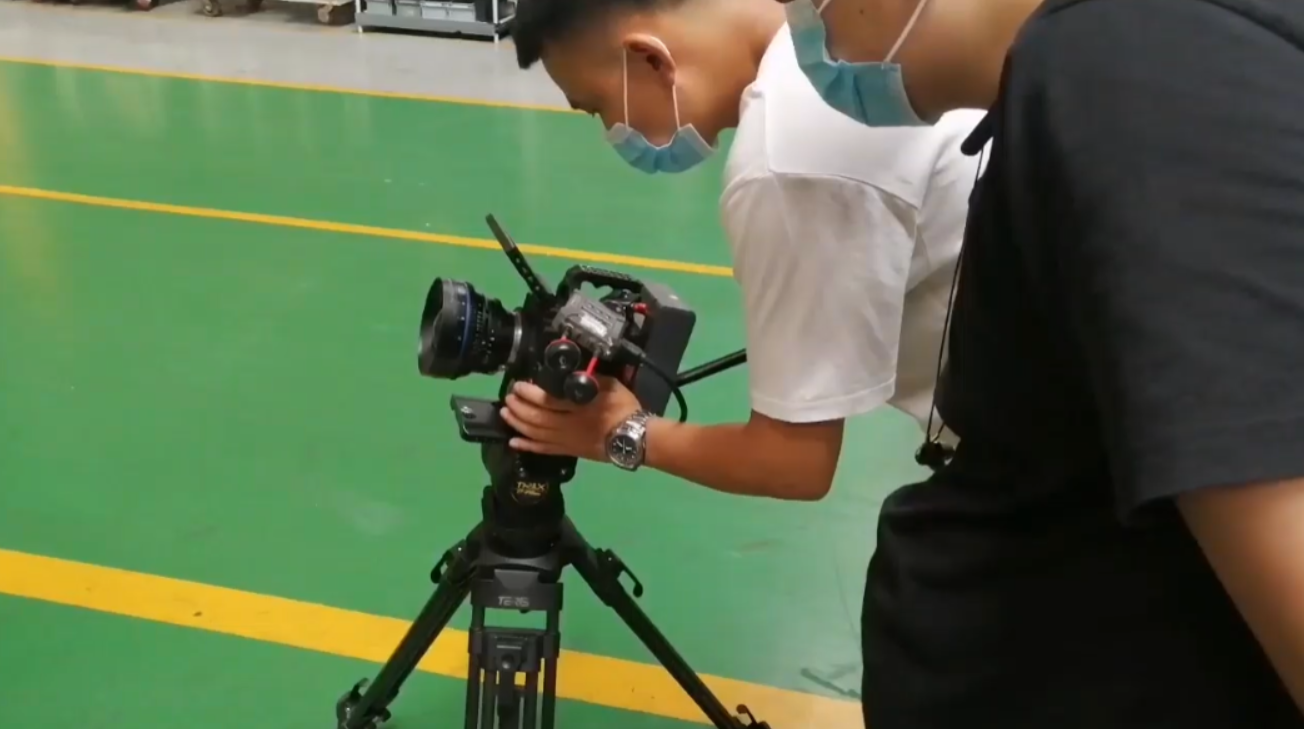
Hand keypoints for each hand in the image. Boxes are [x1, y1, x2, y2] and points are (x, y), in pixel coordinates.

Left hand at [500, 377, 642, 461]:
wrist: (635, 438)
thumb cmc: (624, 409)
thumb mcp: (610, 385)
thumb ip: (589, 378)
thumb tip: (573, 371)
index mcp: (578, 407)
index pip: (547, 400)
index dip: (529, 393)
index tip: (518, 385)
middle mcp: (568, 425)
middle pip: (536, 418)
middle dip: (519, 407)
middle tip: (508, 397)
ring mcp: (567, 441)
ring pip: (536, 433)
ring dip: (518, 423)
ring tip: (506, 413)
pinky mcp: (569, 451)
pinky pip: (544, 450)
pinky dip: (527, 446)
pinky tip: (513, 441)